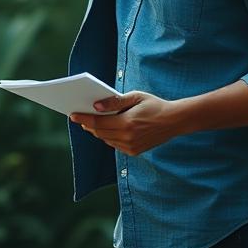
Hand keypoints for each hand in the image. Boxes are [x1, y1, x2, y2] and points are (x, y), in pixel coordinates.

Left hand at [70, 92, 186, 155]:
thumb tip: (95, 106)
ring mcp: (131, 146)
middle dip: (88, 125)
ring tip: (91, 123)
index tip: (72, 114)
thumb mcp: (135, 96)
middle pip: (99, 132)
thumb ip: (114, 101)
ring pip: (106, 139)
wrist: (174, 121)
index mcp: (127, 123)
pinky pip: (115, 144)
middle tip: (80, 118)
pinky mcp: (134, 151)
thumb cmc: (154, 105)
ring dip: (97, 131)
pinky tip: (107, 129)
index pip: (98, 122)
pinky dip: (108, 137)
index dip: (83, 118)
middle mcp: (127, 137)